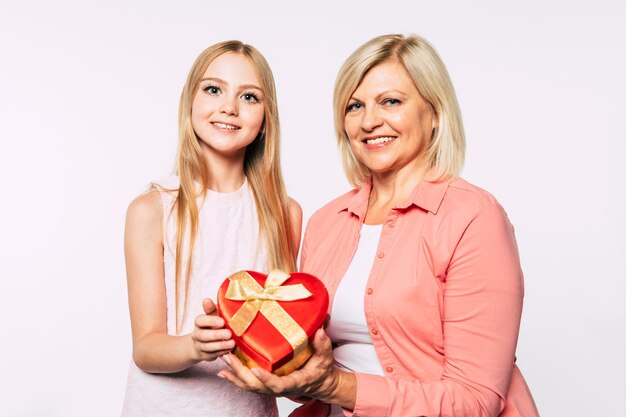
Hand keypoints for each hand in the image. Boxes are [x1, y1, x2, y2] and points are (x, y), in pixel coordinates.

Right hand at [190, 299, 234, 361]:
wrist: (202, 342)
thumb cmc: (212, 324)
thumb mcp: (213, 315)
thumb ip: (212, 309)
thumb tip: (207, 299)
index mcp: (199, 322)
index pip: (200, 320)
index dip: (211, 321)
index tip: (222, 321)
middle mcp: (197, 334)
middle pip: (203, 335)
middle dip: (217, 335)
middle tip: (229, 333)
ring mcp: (200, 346)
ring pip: (208, 347)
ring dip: (221, 345)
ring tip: (232, 343)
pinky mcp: (205, 356)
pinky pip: (213, 355)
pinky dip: (222, 352)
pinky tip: (230, 350)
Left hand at [218, 328, 344, 402]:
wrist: (319, 383)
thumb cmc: (321, 370)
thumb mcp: (325, 358)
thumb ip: (323, 345)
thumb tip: (320, 330)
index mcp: (294, 382)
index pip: (278, 385)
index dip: (267, 380)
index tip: (256, 370)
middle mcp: (279, 388)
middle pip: (256, 385)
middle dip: (240, 372)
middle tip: (228, 357)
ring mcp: (270, 387)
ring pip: (249, 385)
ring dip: (234, 373)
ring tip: (223, 358)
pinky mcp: (265, 383)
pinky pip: (247, 383)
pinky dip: (234, 377)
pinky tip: (223, 369)